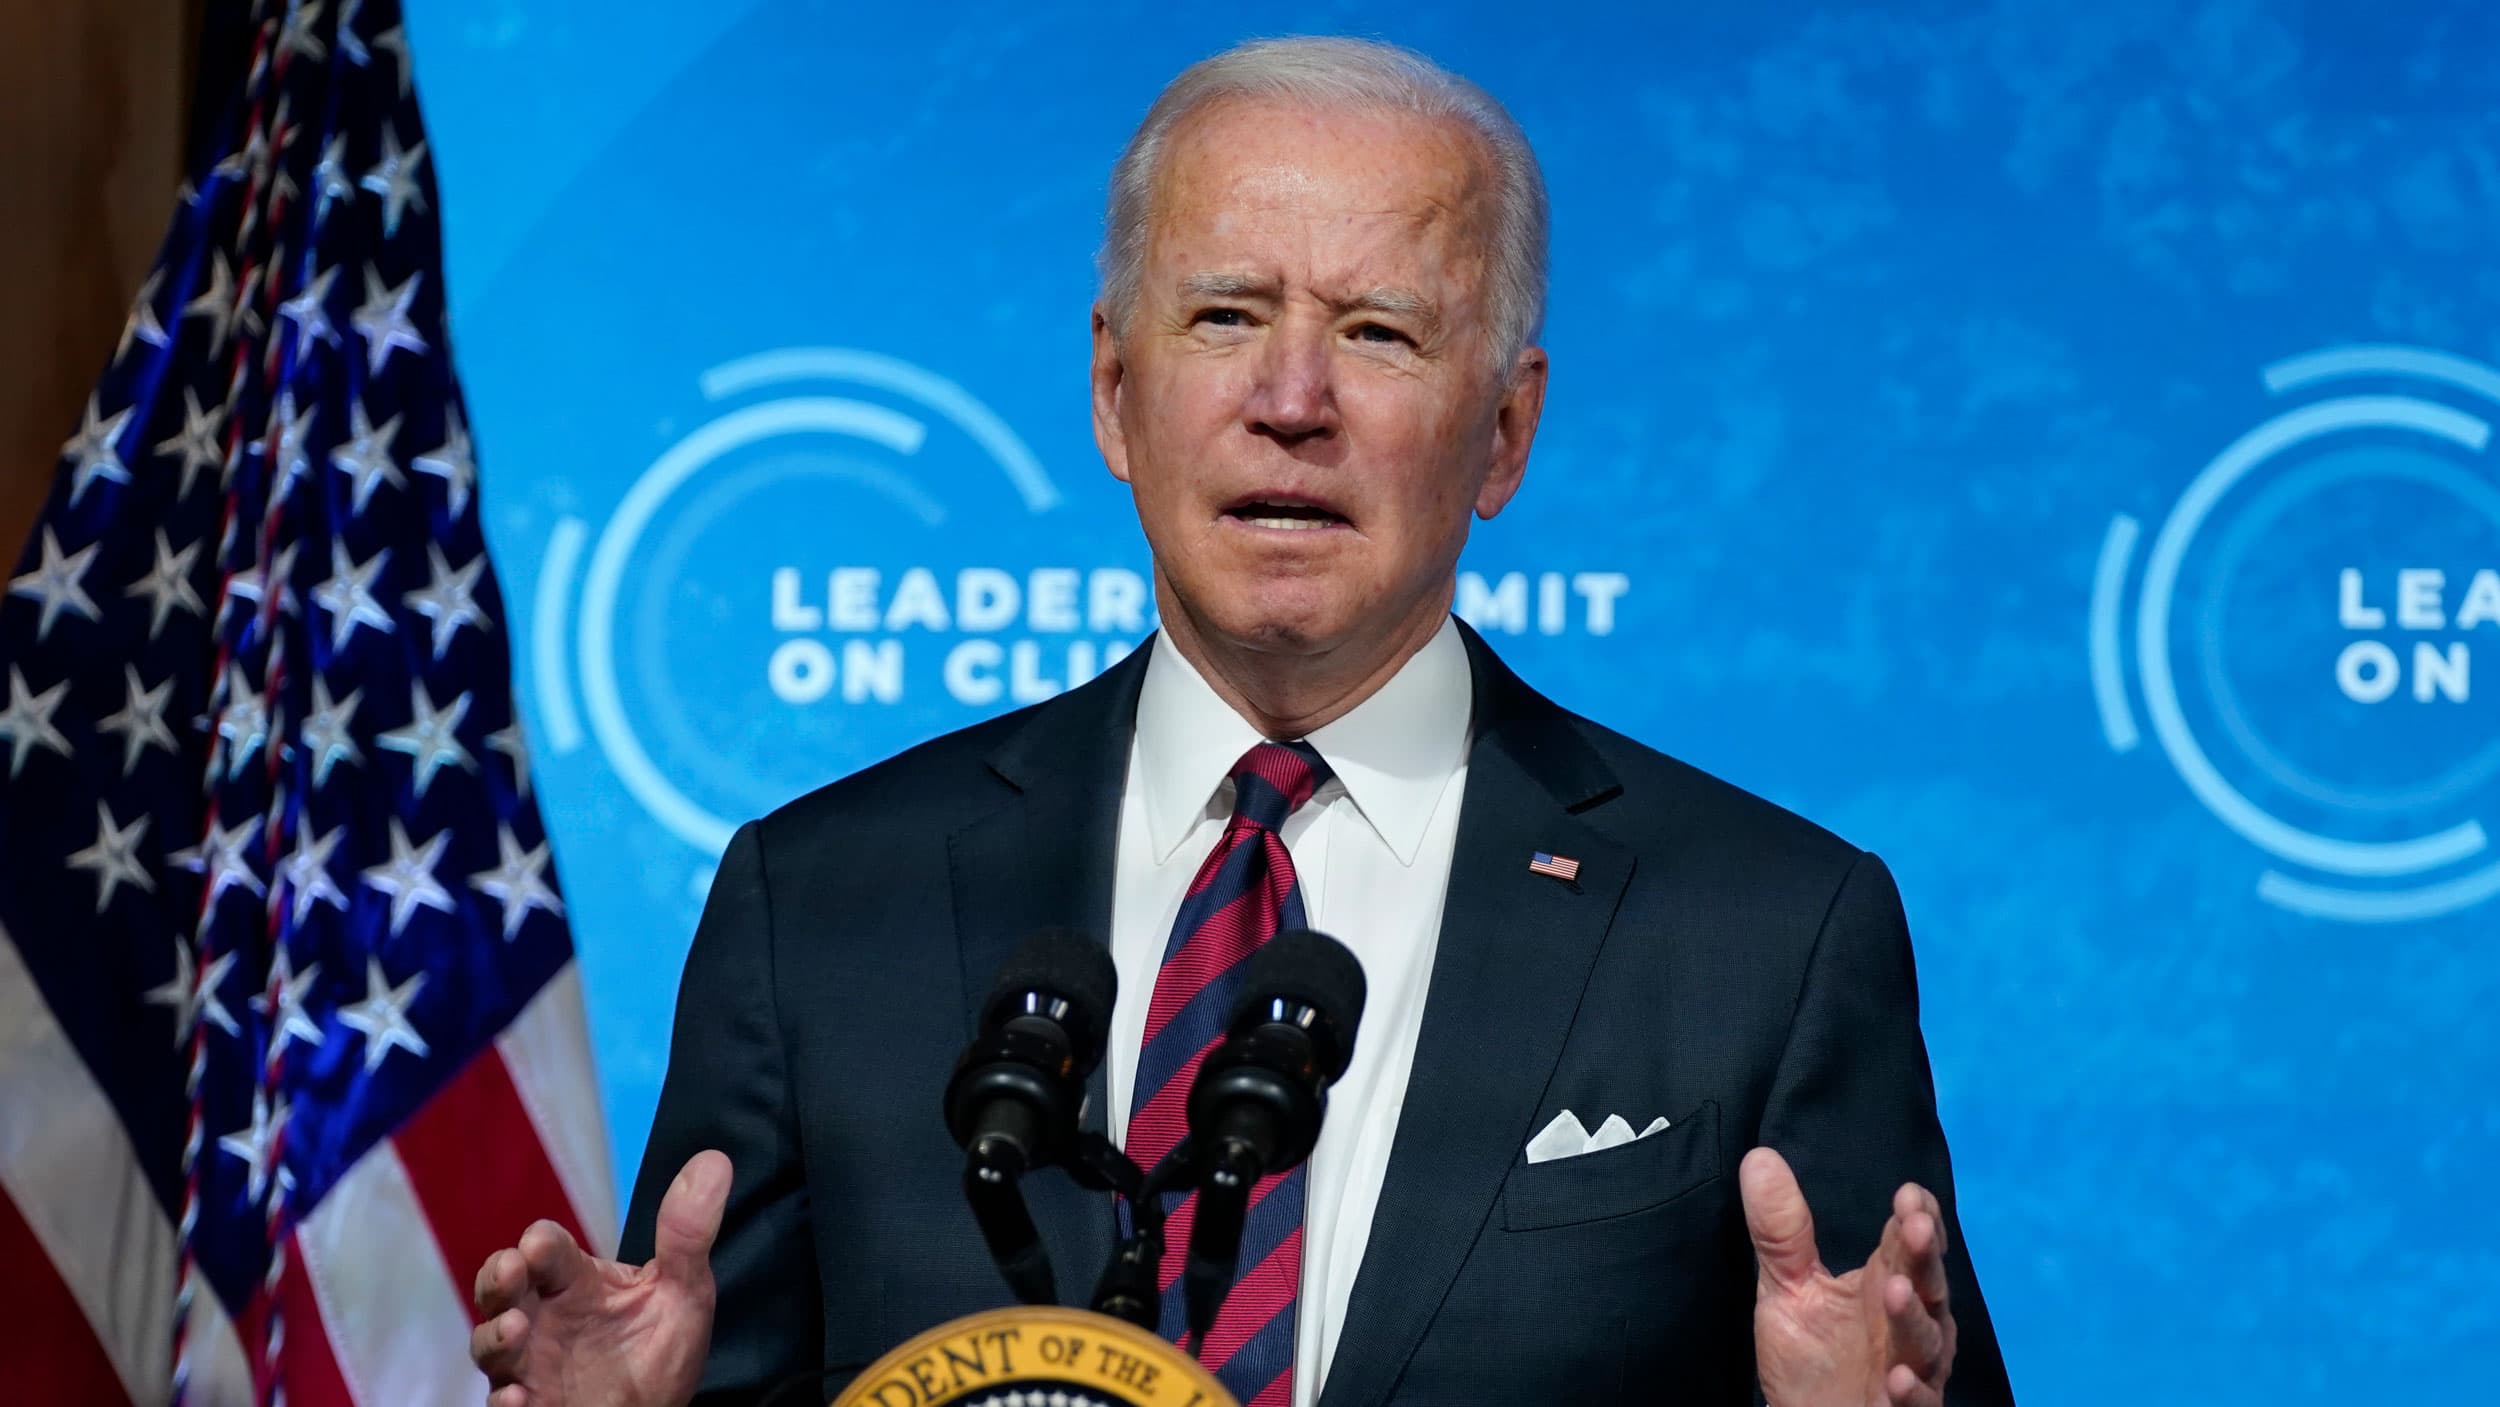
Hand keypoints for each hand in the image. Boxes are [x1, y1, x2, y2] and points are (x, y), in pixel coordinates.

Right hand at [472, 1150, 732, 1406]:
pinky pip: (504, 1402)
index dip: (541, 1244)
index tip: (540, 1245)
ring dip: (495, 1336)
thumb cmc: (661, 1353)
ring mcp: (530, 1364)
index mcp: (576, 1283)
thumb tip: (714, 1160)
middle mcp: (543, 1319)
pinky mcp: (530, 1406)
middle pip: (501, 1289)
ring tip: (515, 1331)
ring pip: (491, 1344)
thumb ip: (688, 1233)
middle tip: (510, 1270)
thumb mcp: (684, 1292)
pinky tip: (519, 1398)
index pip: (548, 1251)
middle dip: (497, 1277)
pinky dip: (507, 1400)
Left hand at [1741, 1147, 1954, 1406]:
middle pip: (1926, 1282)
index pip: (1908, 1242)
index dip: (1915, 1217)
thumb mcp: (1787, 1289)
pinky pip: (1918, 1403)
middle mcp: (1908, 1322)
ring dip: (1914, 1318)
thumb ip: (1781, 1231)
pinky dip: (1913, 1392)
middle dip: (1923, 1255)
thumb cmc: (1810, 1359)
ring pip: (1925, 1341)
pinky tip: (1898, 1379)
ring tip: (1897, 1290)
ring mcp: (1912, 1368)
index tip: (1908, 1194)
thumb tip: (1759, 1157)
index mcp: (1885, 1282)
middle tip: (1915, 1225)